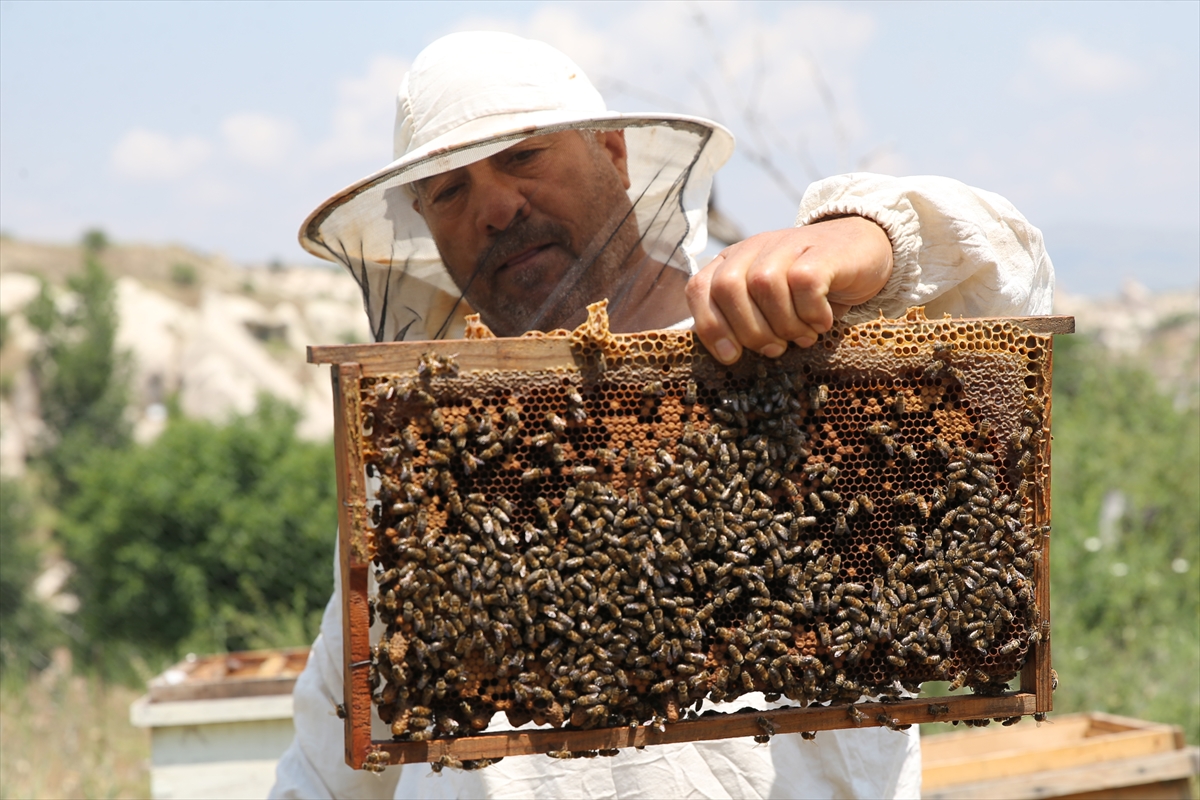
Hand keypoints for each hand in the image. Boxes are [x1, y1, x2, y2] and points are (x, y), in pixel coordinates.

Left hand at [686, 216, 893, 363]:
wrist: (862, 251)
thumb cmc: (809, 290)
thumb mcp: (769, 304)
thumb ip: (744, 319)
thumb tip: (728, 355)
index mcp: (732, 262)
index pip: (699, 289)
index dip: (710, 326)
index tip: (731, 356)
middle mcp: (754, 248)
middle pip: (728, 288)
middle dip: (749, 330)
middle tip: (775, 348)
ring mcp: (787, 245)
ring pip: (764, 285)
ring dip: (783, 324)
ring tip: (802, 335)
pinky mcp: (821, 251)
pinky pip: (804, 283)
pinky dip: (811, 312)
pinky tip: (822, 321)